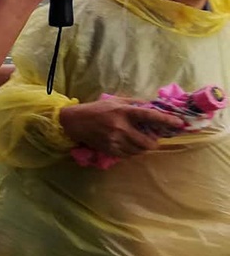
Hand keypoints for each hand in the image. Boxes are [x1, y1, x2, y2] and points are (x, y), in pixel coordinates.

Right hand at [59, 97, 184, 159]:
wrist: (75, 122)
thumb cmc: (97, 109)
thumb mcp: (116, 100)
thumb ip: (135, 103)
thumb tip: (154, 106)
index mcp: (124, 111)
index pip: (149, 116)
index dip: (166, 120)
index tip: (179, 123)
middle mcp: (120, 127)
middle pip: (147, 142)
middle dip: (153, 142)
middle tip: (152, 139)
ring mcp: (114, 140)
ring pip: (139, 151)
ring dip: (142, 148)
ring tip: (138, 142)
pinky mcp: (109, 149)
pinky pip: (128, 155)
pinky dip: (132, 152)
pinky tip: (127, 145)